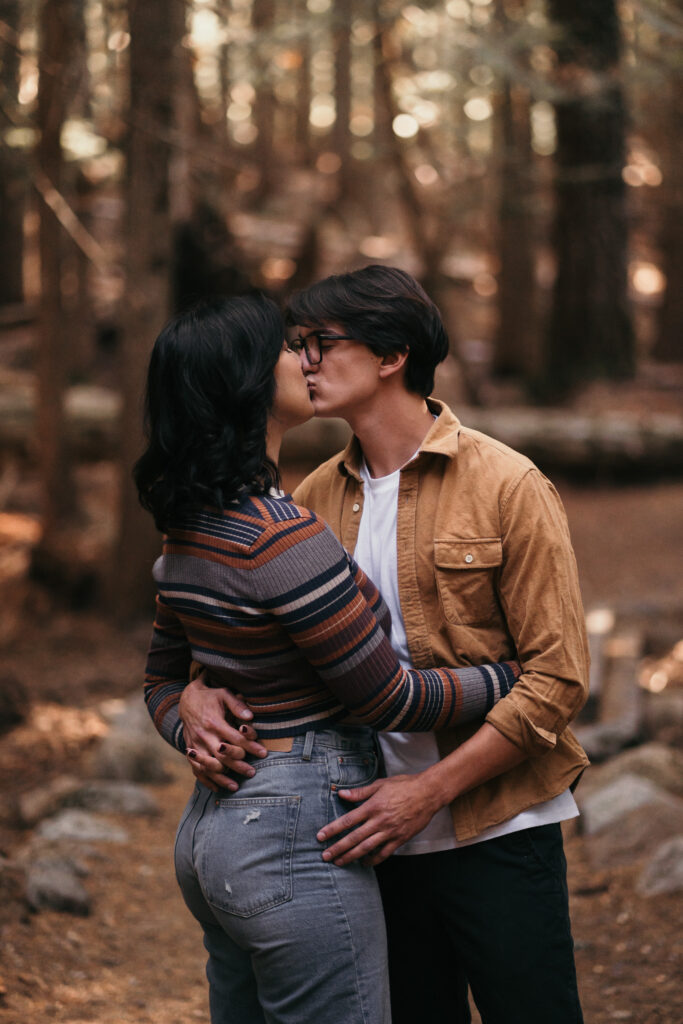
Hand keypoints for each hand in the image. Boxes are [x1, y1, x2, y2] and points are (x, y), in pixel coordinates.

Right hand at [179, 673, 267, 789]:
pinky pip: (196, 769)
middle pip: (222, 756)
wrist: (187, 700)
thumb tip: (250, 717)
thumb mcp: (224, 694)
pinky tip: (217, 788)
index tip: (263, 753)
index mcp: (214, 722)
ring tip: (236, 786)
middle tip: (252, 773)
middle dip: (238, 766)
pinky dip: (206, 780)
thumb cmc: (211, 697)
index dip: (250, 746)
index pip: (235, 738)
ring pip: (208, 766)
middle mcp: (203, 735)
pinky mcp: (190, 751)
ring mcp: (195, 745)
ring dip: (221, 778)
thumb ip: (237, 705)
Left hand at [316, 774, 440, 866]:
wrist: (428, 793)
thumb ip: (360, 792)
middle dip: (338, 848)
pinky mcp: (400, 839)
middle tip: (325, 856)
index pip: (348, 820)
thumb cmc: (404, 785)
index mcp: (373, 806)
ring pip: (367, 848)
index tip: (321, 836)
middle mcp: (379, 821)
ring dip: (351, 856)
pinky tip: (364, 862)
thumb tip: (341, 793)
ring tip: (339, 862)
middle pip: (354, 838)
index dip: (333, 829)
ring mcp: (390, 832)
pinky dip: (373, 859)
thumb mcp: (380, 784)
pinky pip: (384, 853)